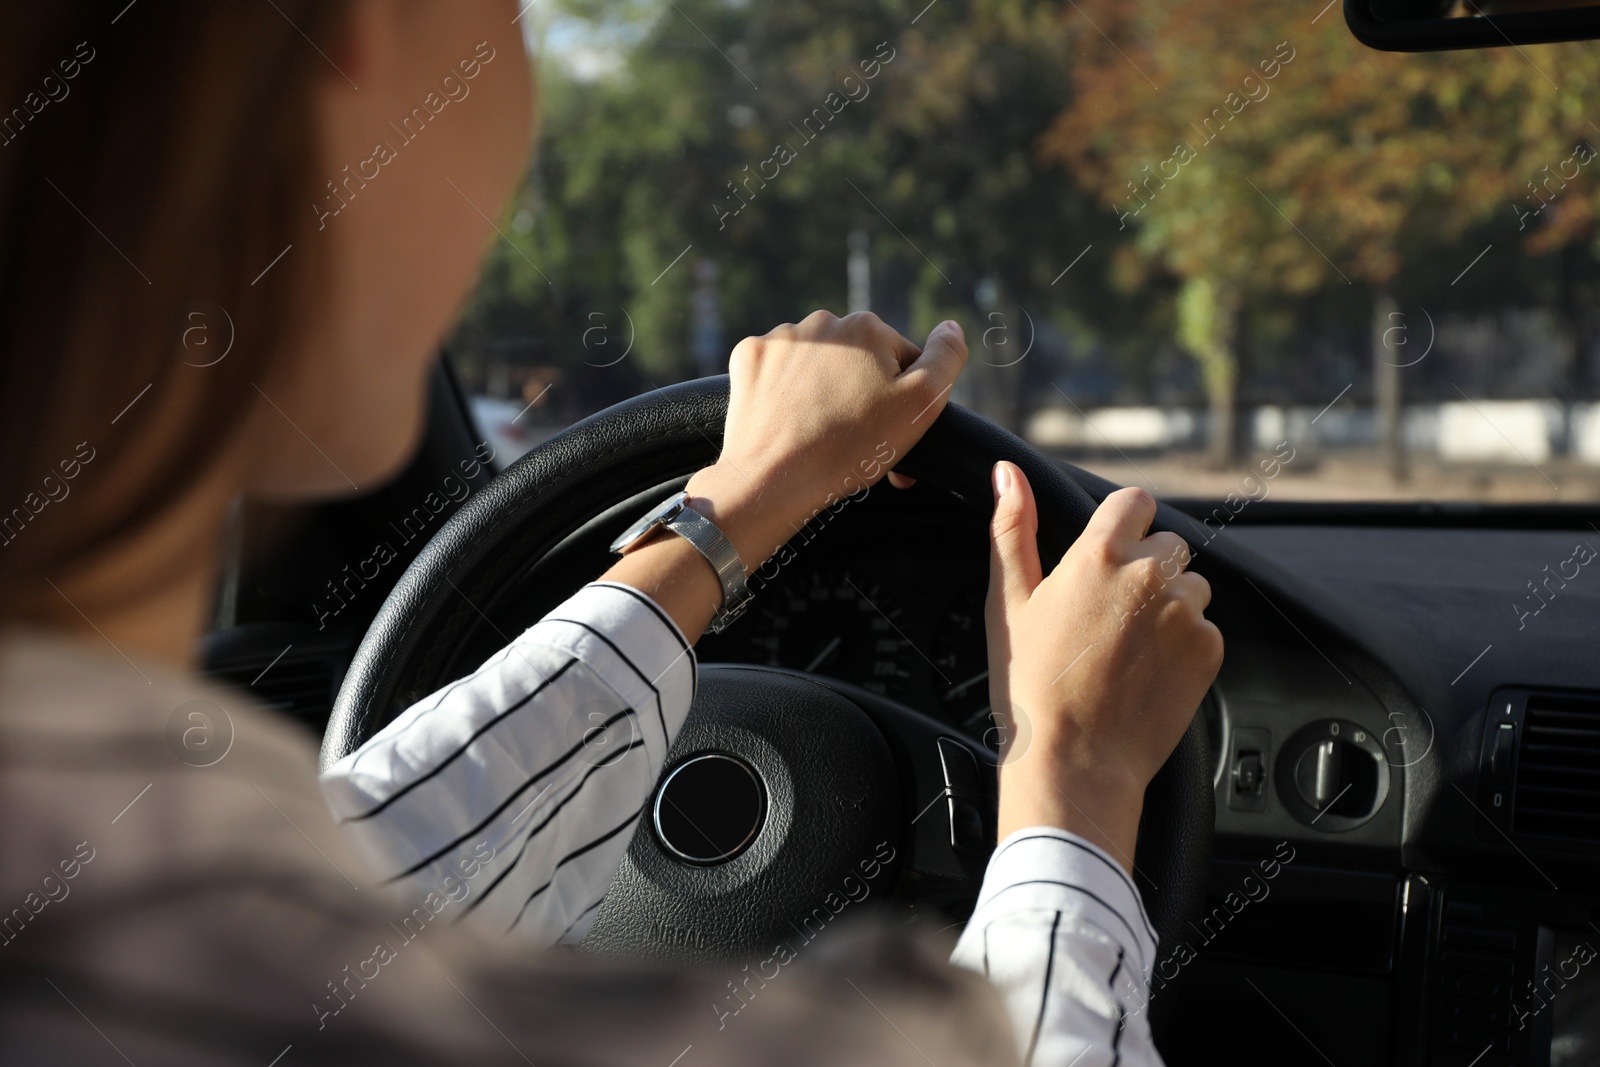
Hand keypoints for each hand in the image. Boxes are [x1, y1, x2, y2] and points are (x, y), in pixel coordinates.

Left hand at [685, 311, 966, 570]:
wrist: (772, 478)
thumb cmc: (851, 446)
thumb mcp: (920, 405)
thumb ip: (946, 359)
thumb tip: (951, 327)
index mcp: (868, 327)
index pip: (902, 361)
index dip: (904, 401)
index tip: (894, 436)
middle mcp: (823, 322)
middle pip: (858, 361)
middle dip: (864, 395)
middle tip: (860, 443)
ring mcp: (780, 338)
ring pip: (819, 365)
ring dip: (826, 392)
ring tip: (823, 434)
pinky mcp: (749, 359)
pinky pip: (779, 371)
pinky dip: (788, 392)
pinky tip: (792, 420)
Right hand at [985, 464, 1222, 871]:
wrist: (1074, 760)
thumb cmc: (1031, 686)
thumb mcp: (1007, 602)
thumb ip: (1012, 529)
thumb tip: (1007, 474)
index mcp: (1099, 553)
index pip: (1134, 502)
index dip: (1121, 526)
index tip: (1107, 556)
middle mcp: (1151, 573)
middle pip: (1165, 544)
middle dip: (1144, 568)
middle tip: (1108, 616)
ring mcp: (1186, 611)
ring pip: (1189, 585)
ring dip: (1167, 605)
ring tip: (1126, 648)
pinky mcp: (1209, 649)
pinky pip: (1203, 629)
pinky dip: (1182, 644)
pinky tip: (1145, 671)